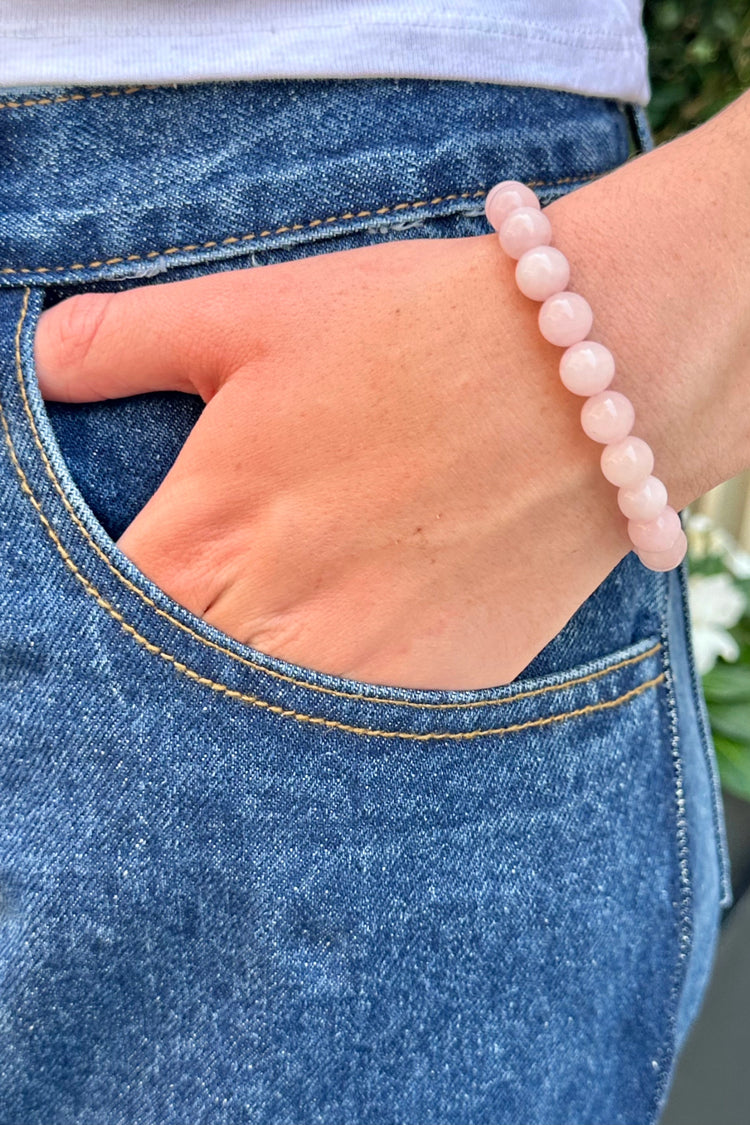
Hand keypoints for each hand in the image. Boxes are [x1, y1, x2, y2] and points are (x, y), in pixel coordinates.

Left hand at [32, 232, 639, 690]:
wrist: (583, 377)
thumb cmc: (411, 332)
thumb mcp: (255, 315)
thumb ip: (127, 342)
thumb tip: (43, 361)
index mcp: (199, 539)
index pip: (95, 626)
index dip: (90, 626)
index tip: (120, 609)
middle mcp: (265, 628)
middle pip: (167, 694)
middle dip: (167, 669)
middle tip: (208, 625)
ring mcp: (354, 677)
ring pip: (255, 734)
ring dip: (242, 709)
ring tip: (273, 654)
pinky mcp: (434, 696)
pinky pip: (356, 741)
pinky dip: (333, 723)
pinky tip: (345, 671)